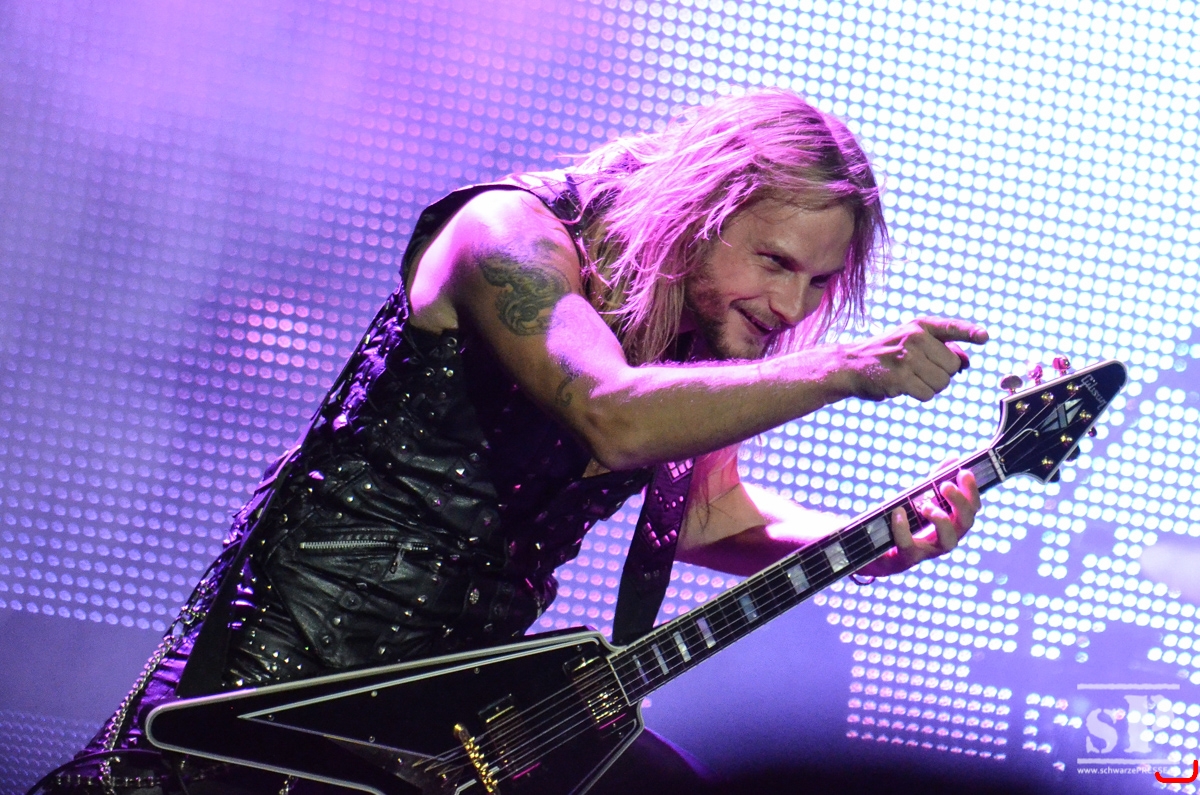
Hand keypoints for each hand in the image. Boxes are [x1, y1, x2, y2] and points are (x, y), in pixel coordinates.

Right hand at [837, 318, 987, 401]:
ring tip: (909, 378)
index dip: (970, 332)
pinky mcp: (900, 377)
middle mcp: (914, 338)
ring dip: (930, 387)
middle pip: (952, 366)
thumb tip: (965, 362)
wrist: (849, 365)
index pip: (951, 327)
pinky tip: (902, 386)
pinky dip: (919, 395)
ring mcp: (907, 357)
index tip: (985, 337)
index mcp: (919, 326)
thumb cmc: (886, 355)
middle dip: (941, 374)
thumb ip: (940, 349)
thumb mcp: (911, 343)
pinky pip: (928, 394)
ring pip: (942, 383)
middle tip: (918, 371)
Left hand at [856, 467, 979, 577]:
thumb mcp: (916, 499)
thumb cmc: (899, 523)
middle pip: (965, 524)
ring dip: (941, 520)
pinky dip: (903, 529)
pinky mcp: (904, 560)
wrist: (869, 549)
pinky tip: (898, 513)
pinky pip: (908, 548)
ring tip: (925, 505)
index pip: (971, 509)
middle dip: (959, 504)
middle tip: (946, 486)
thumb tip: (953, 458)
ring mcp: (926, 552)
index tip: (965, 472)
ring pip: (947, 543)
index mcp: (949, 524)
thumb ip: (933, 481)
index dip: (972, 492)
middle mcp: (943, 539)